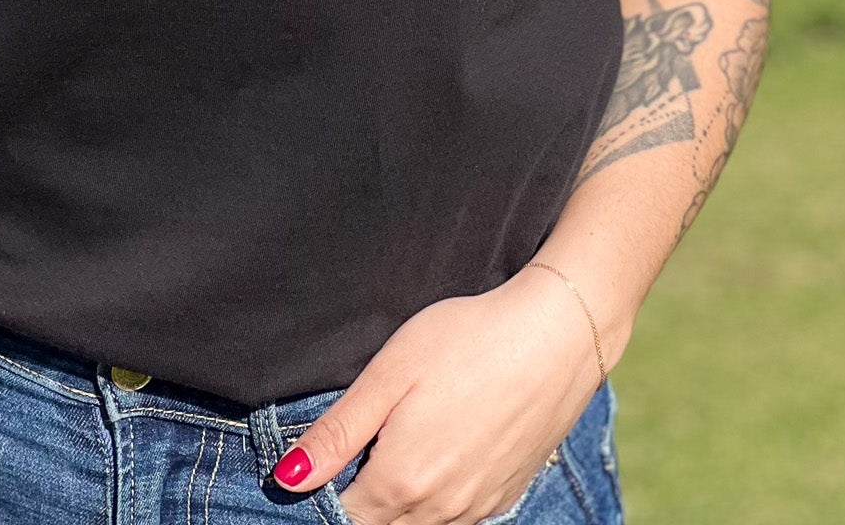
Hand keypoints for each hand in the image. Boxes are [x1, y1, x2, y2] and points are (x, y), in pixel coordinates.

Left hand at [269, 270, 609, 524]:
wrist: (556, 337)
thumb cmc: (466, 341)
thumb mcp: (389, 374)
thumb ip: (339, 433)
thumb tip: (289, 478)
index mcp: (401, 482)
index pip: (341, 516)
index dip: (320, 494)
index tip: (318, 463)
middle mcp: (439, 511)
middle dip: (356, 501)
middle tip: (354, 452)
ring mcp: (477, 509)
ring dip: (396, 502)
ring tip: (397, 445)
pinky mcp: (504, 497)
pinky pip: (455, 518)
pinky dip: (434, 502)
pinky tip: (437, 454)